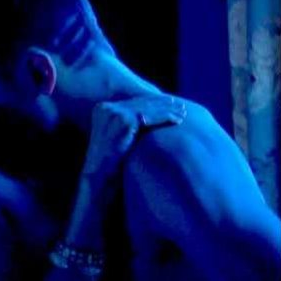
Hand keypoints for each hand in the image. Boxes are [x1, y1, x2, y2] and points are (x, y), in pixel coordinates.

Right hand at [64, 95, 185, 249]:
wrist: (98, 178)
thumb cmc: (108, 165)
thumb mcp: (117, 141)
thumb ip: (126, 129)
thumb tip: (144, 121)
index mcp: (102, 110)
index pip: (132, 103)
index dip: (151, 103)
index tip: (168, 105)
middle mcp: (106, 108)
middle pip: (140, 103)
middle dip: (162, 104)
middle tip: (180, 106)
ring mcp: (113, 113)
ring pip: (147, 108)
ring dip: (167, 110)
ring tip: (183, 113)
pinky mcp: (123, 121)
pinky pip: (149, 116)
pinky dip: (165, 117)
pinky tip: (178, 120)